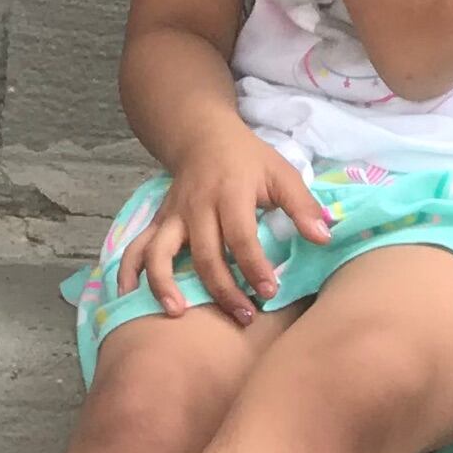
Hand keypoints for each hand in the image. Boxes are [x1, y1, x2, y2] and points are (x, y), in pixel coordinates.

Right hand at [118, 126, 331, 324]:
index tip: (270, 292)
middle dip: (222, 290)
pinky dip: (129, 271)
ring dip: (165, 284)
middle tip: (244, 317)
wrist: (202, 135)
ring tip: (178, 313)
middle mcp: (197, 207)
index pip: (240, 237)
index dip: (255, 267)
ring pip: (160, 252)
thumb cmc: (247, 159)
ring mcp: (173, 216)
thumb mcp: (281, 173)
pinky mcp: (158, 221)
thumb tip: (324, 237)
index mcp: (230, 194)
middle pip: (204, 254)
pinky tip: (128, 296)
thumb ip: (302, 206)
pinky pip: (137, 246)